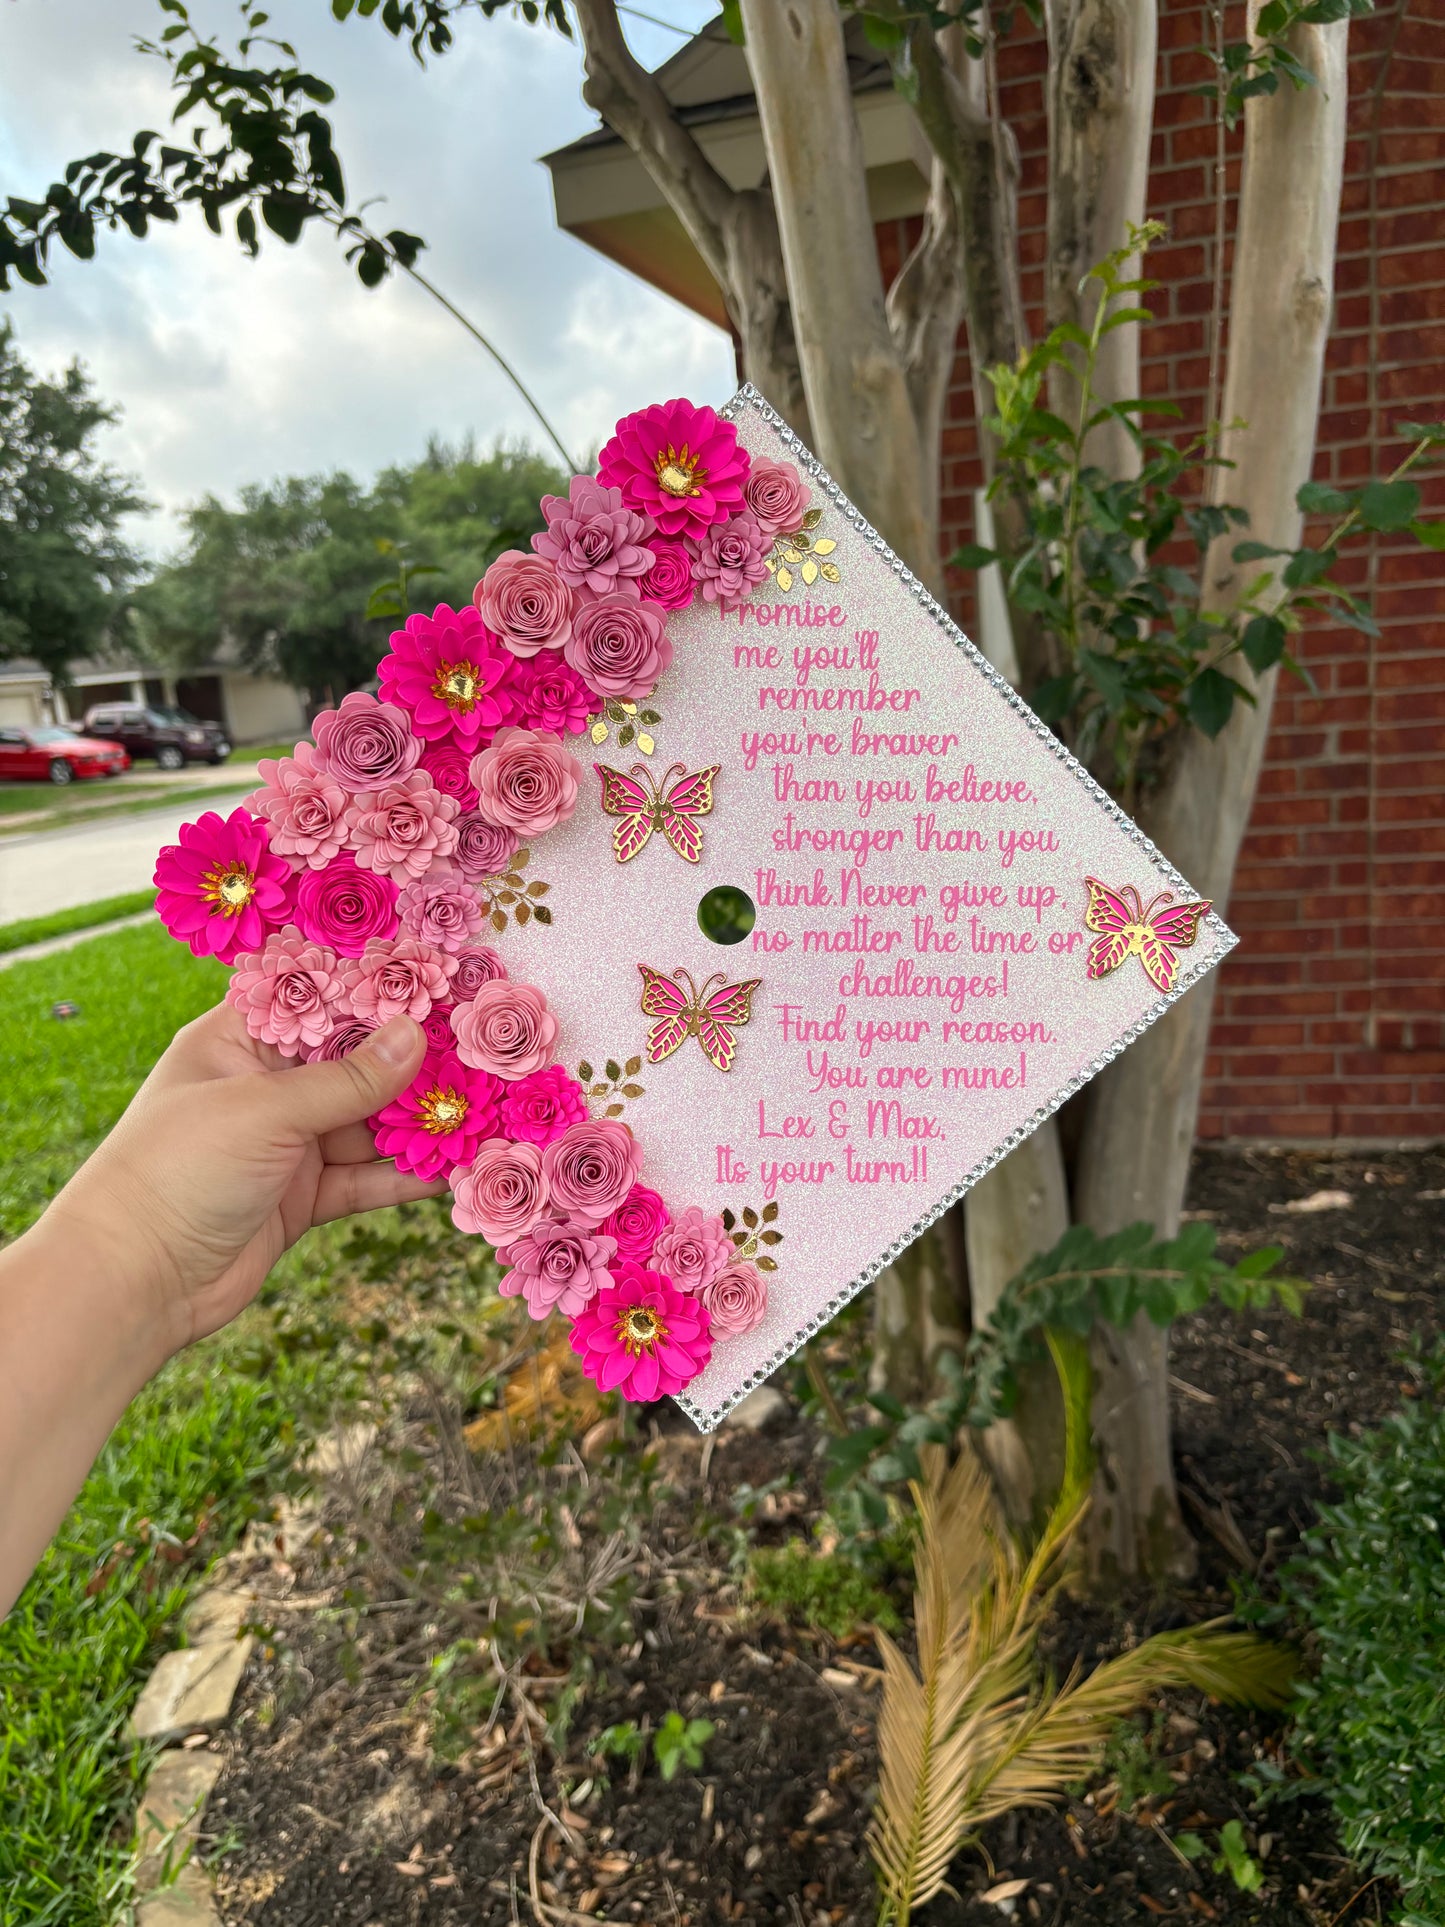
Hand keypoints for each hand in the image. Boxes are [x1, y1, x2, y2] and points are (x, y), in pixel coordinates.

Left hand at [45, 1000, 444, 1368]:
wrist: (134, 1281)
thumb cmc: (178, 1169)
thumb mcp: (265, 1110)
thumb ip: (347, 1079)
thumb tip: (417, 1036)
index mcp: (239, 1041)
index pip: (317, 999)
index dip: (375, 991)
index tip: (441, 981)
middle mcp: (265, 1086)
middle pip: (354, 1063)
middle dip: (412, 1062)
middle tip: (480, 1053)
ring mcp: (285, 1143)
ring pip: (368, 1123)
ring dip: (418, 1122)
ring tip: (480, 1112)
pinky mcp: (301, 1197)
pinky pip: (365, 1177)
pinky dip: (405, 1175)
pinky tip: (451, 1169)